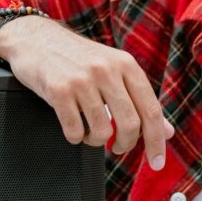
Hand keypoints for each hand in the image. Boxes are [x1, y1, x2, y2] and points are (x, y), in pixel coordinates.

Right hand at [0, 15, 174, 169]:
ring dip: (96, 141)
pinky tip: (73, 126)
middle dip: (125, 144)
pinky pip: (74, 131)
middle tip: (117, 147)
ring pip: (102, 132)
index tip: (157, 162)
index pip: (151, 110)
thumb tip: (166, 131)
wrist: (35, 38)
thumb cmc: (77, 57)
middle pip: (130, 124)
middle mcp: (106, 70)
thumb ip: (140, 99)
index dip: (157, 141)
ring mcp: (82, 80)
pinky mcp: (58, 90)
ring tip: (89, 130)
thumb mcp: (113, 70)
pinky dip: (75, 137)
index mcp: (125, 64)